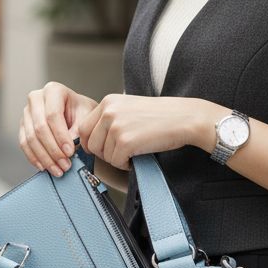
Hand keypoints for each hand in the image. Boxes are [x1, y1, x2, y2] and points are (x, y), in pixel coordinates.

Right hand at [18, 82, 97, 175]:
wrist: (76, 111)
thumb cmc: (82, 111)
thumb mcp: (86, 116)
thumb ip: (78, 130)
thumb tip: (67, 150)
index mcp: (53, 90)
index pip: (53, 115)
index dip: (61, 136)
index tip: (70, 152)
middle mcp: (36, 98)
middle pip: (39, 128)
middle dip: (53, 150)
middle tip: (65, 165)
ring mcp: (27, 112)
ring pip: (30, 138)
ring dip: (44, 158)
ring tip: (58, 170)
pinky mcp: (23, 126)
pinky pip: (24, 144)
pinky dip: (34, 158)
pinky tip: (45, 167)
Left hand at [78, 94, 201, 169]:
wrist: (184, 118)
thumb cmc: (161, 116)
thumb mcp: (129, 108)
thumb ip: (110, 119)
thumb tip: (91, 142)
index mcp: (108, 102)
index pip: (83, 129)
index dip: (92, 143)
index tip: (104, 149)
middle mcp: (108, 112)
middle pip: (90, 144)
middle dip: (104, 153)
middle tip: (121, 153)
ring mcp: (116, 126)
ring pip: (103, 155)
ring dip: (117, 159)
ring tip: (134, 151)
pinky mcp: (125, 142)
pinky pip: (116, 162)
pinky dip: (126, 164)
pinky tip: (138, 156)